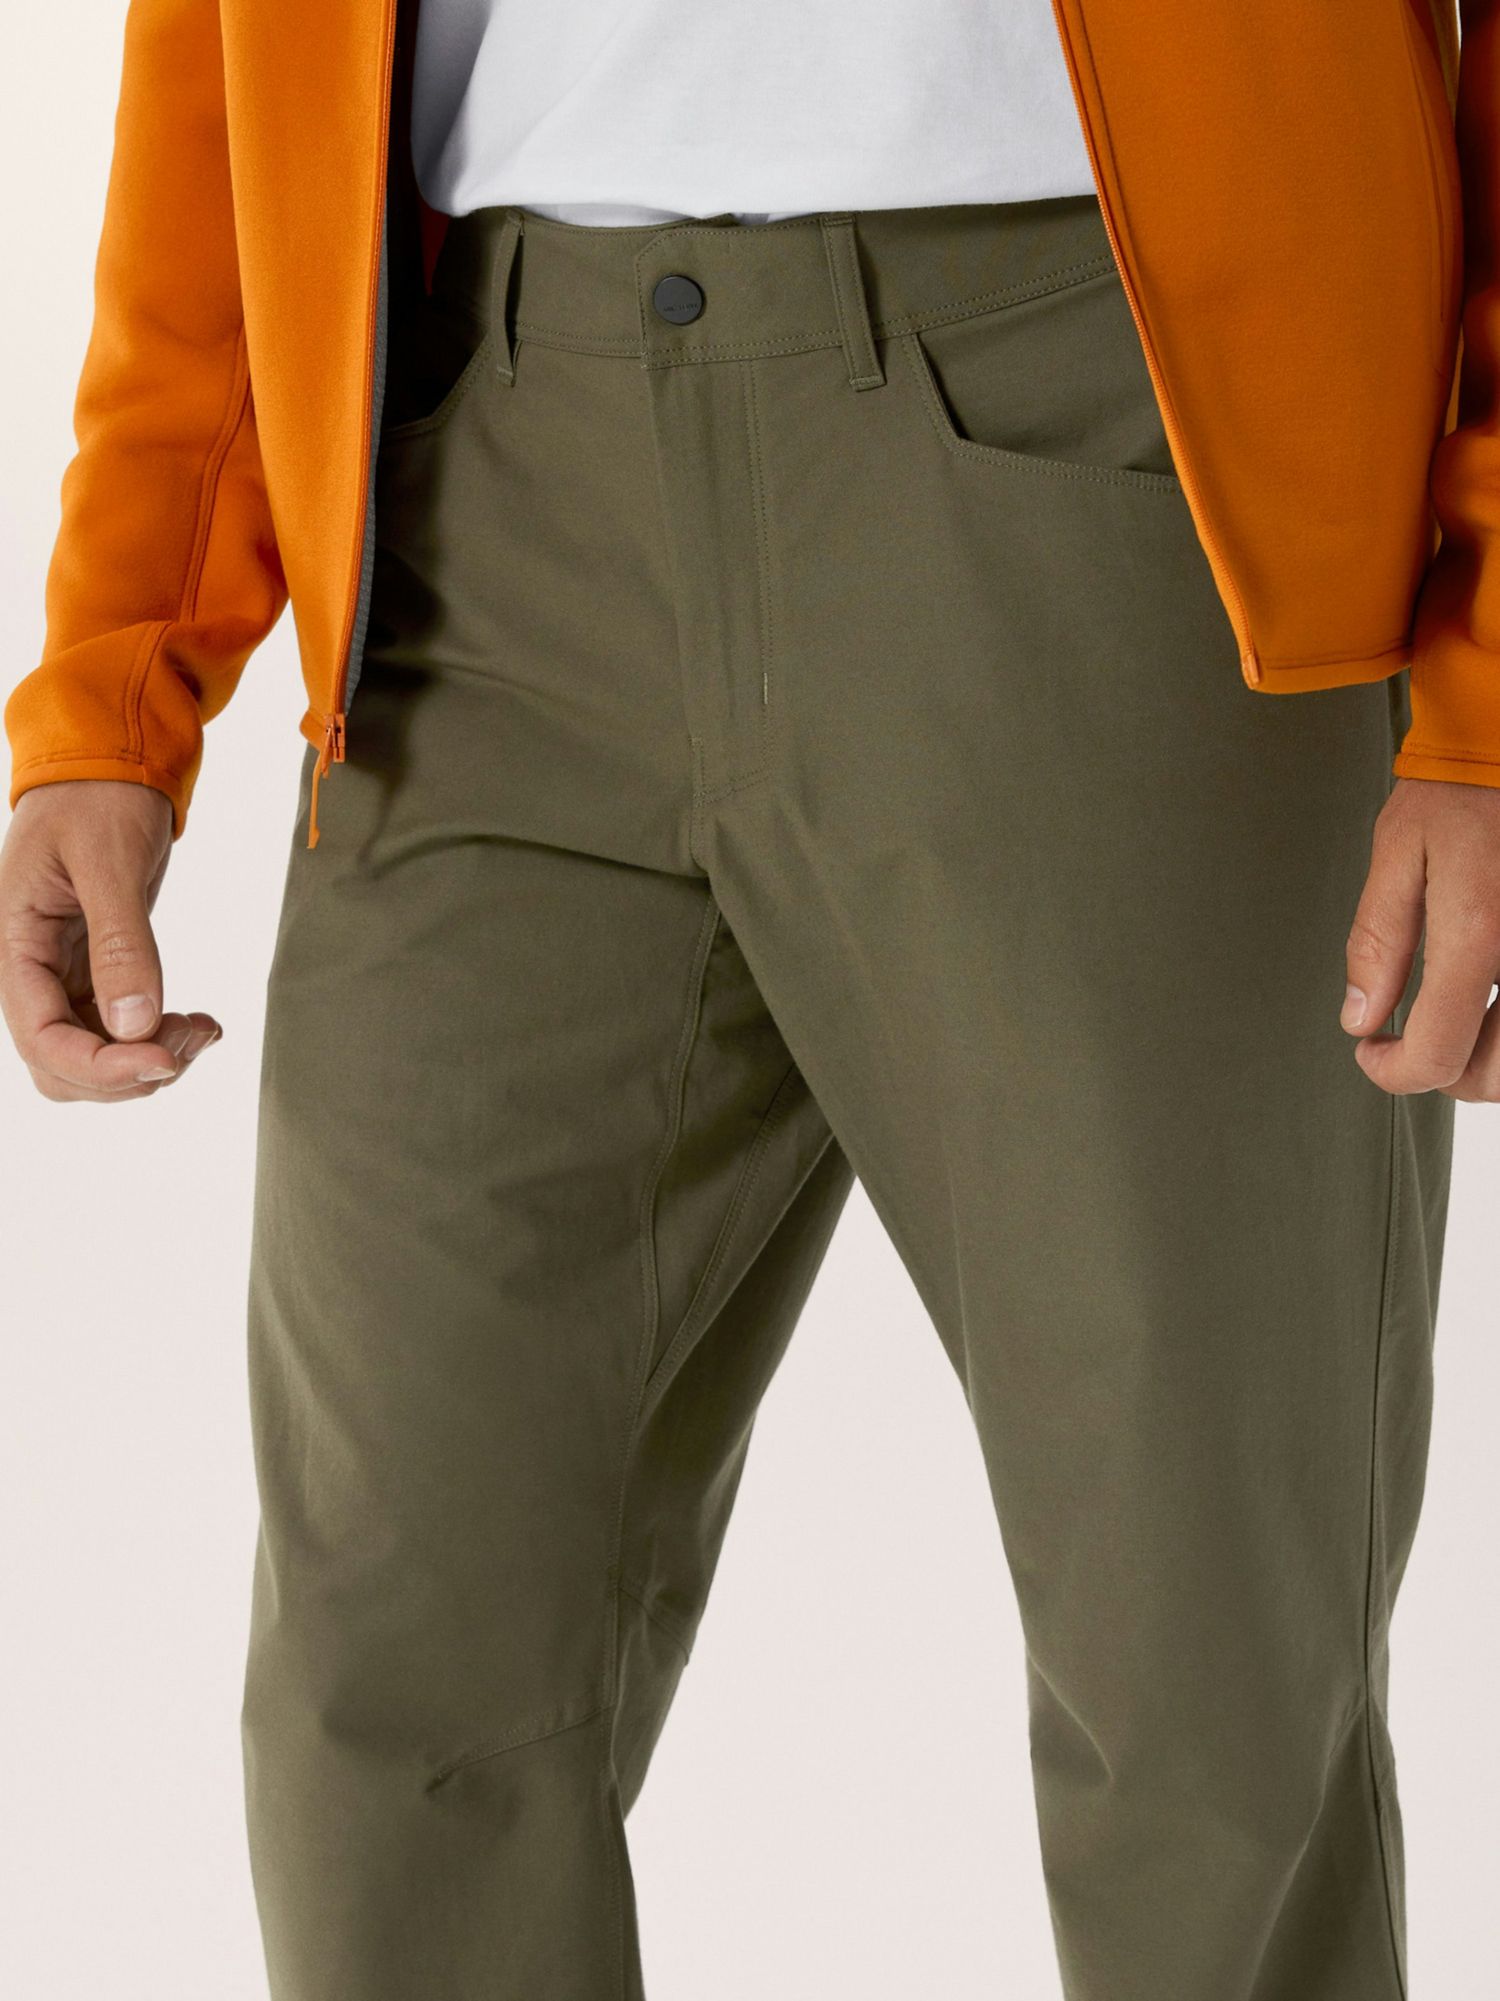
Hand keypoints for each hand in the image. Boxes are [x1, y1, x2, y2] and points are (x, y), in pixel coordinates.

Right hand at [0, 780, 219, 1101]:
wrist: (110, 761)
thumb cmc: (98, 796)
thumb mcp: (109, 861)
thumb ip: (120, 942)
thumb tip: (134, 1025)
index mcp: (16, 944)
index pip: (42, 1040)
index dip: (101, 1067)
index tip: (164, 1060)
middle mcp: (33, 970)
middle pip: (63, 1067)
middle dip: (128, 1073)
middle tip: (191, 1039)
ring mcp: (65, 975)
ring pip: (95, 1056)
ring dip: (150, 1059)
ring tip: (202, 1028)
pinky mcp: (98, 971)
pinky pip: (120, 1030)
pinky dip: (159, 1037)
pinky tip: (200, 1022)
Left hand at [1344, 776, 1499, 1098]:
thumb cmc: (1460, 789)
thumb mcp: (1397, 853)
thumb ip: (1379, 942)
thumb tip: (1360, 1019)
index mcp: (1479, 934)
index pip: (1440, 1054)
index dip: (1395, 1072)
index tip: (1371, 1051)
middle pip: (1499, 1074)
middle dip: (1449, 1076)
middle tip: (1411, 1048)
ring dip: (1491, 1061)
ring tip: (1454, 1030)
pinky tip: (1488, 1003)